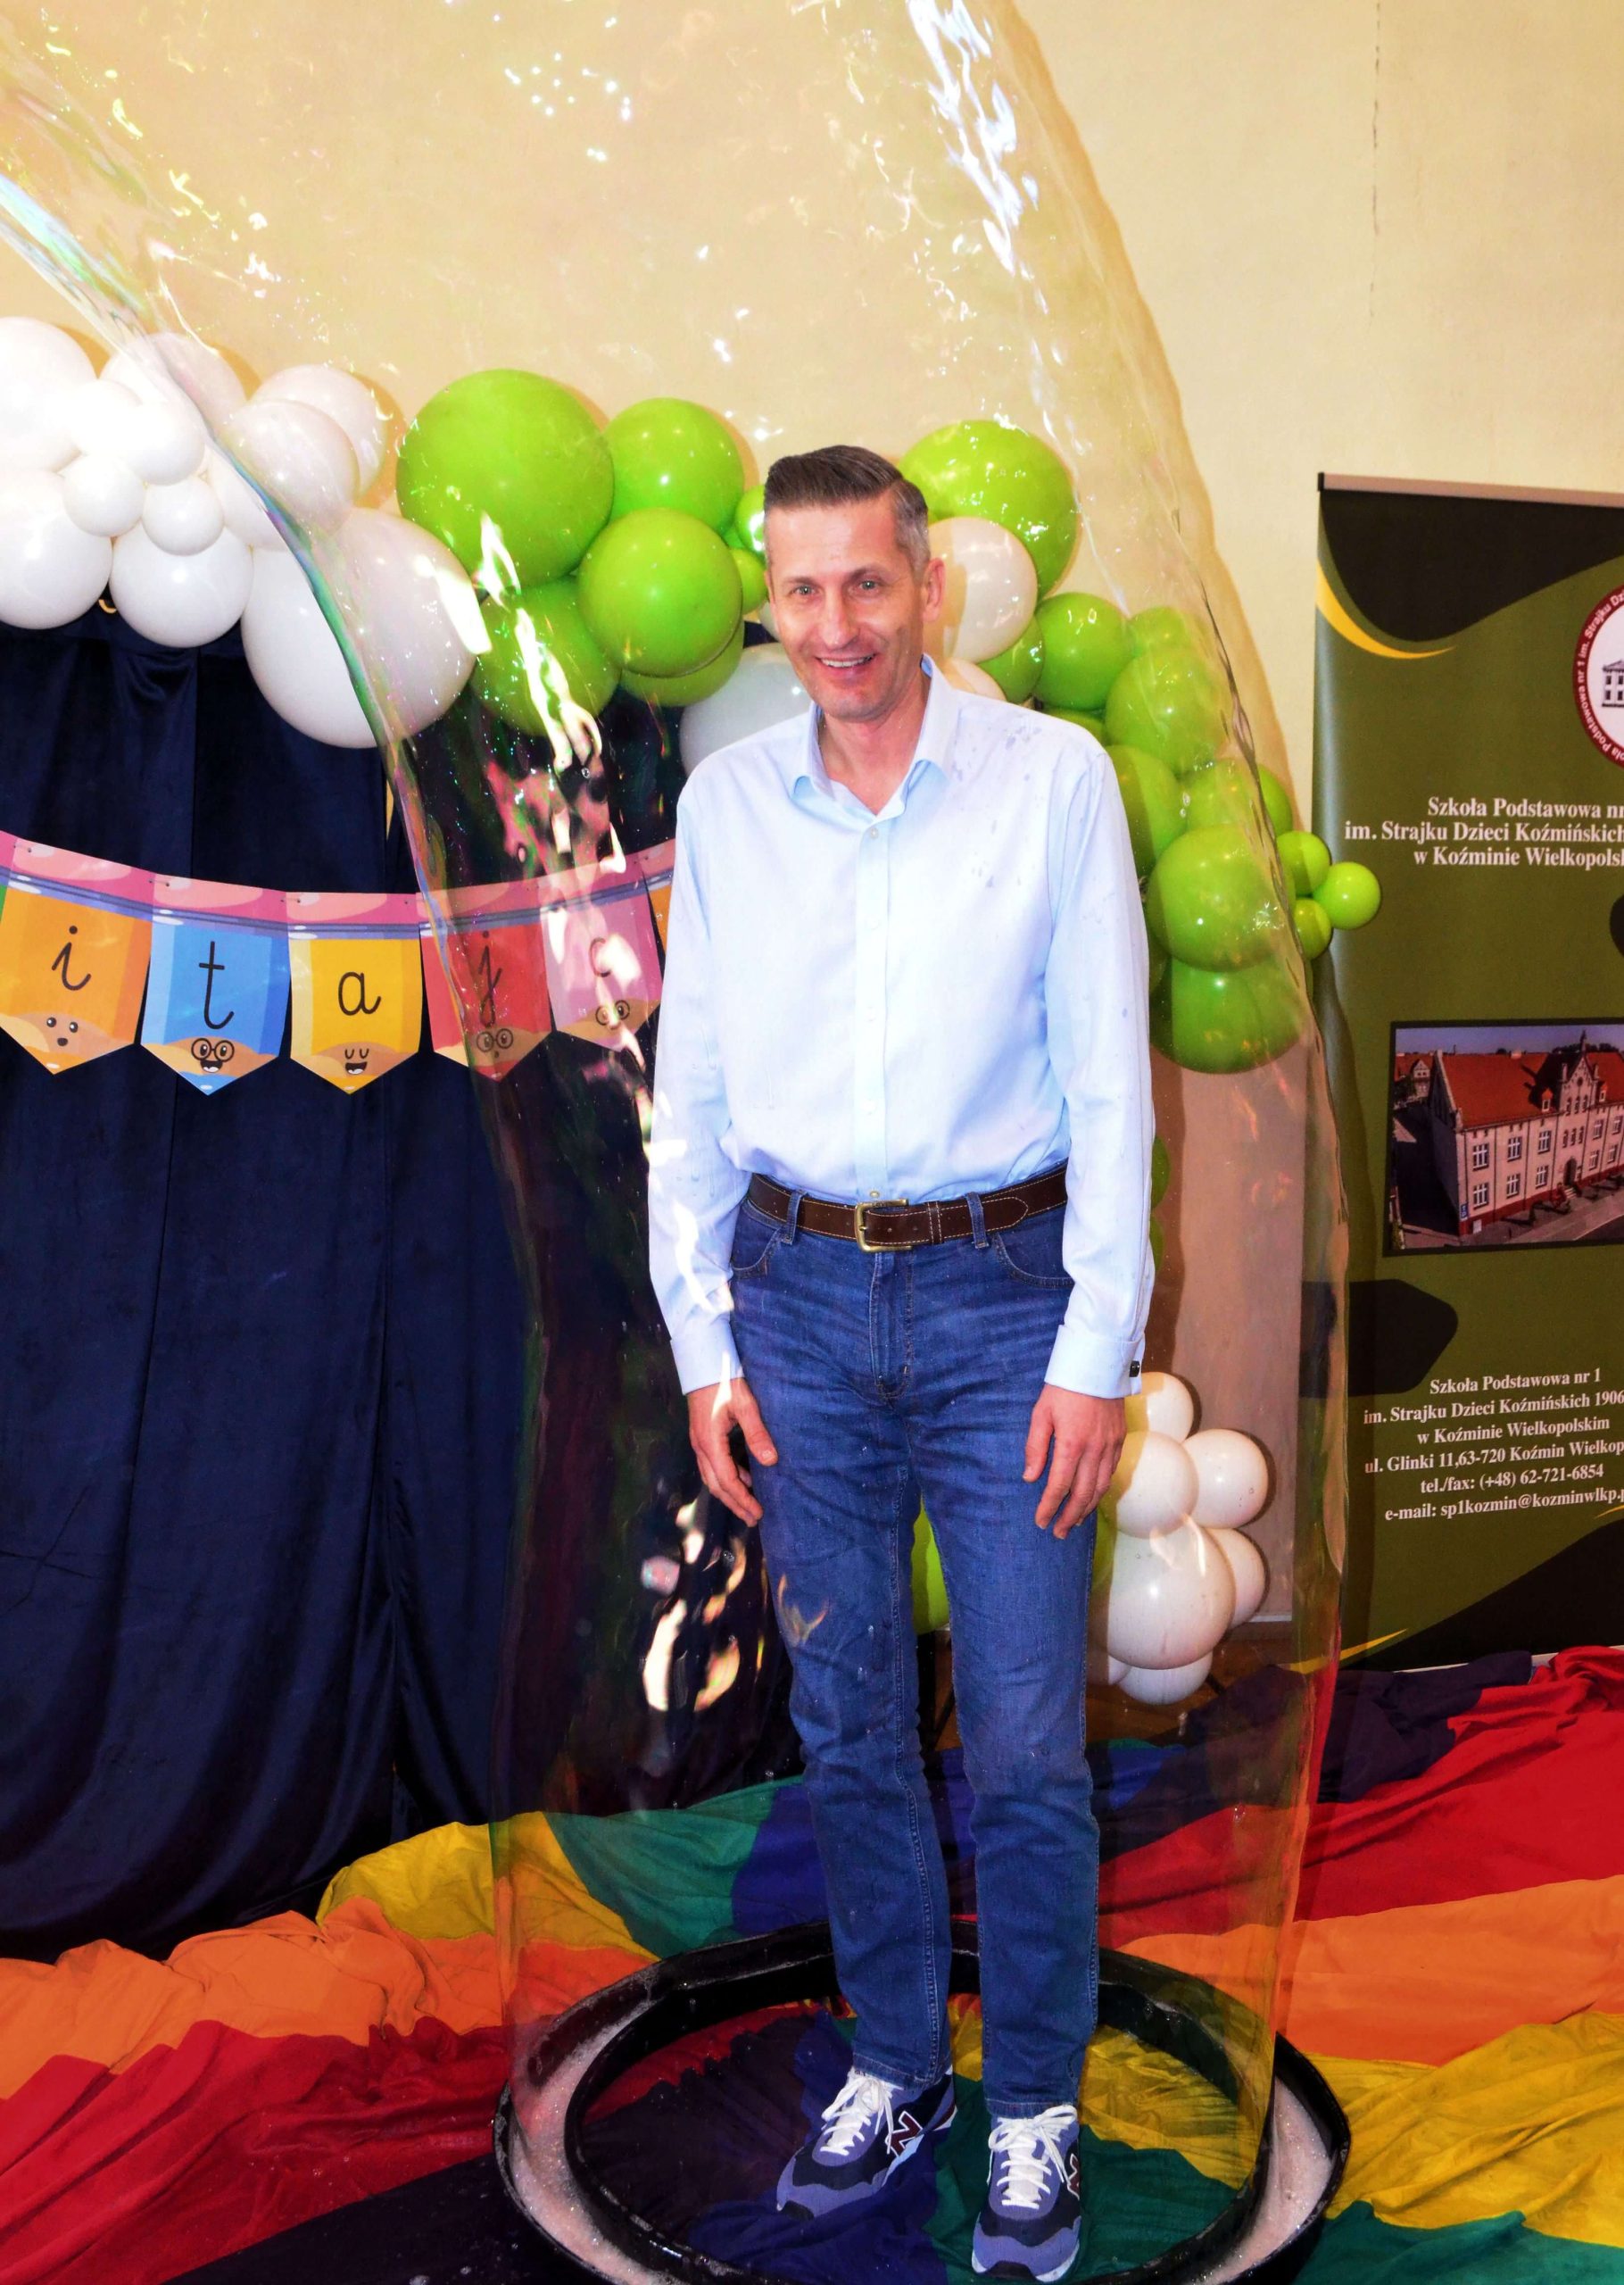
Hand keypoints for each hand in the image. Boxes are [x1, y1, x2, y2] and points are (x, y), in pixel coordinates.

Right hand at [687, 1372, 777, 1525]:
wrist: (703, 1361)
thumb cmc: (724, 1379)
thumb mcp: (745, 1404)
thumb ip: (757, 1433)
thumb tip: (770, 1461)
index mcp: (710, 1442)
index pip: (727, 1480)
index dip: (742, 1499)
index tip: (757, 1513)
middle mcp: (700, 1446)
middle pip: (716, 1485)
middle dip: (735, 1504)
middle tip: (753, 1519)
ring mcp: (698, 1441)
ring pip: (711, 1477)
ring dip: (729, 1493)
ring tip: (748, 1505)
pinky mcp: (702, 1436)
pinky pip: (712, 1466)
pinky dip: (726, 1478)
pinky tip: (742, 1478)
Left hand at [1024, 1387, 1124, 1536]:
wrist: (1097, 1363)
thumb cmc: (1063, 1387)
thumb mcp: (1041, 1413)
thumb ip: (1035, 1447)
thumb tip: (1030, 1477)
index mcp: (1071, 1444)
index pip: (1059, 1486)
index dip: (1049, 1507)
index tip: (1041, 1521)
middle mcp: (1094, 1450)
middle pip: (1083, 1494)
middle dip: (1069, 1517)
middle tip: (1058, 1532)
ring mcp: (1110, 1446)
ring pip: (1100, 1487)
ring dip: (1087, 1508)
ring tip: (1074, 1521)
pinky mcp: (1120, 1439)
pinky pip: (1111, 1472)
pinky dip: (1100, 1490)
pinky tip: (1092, 1496)